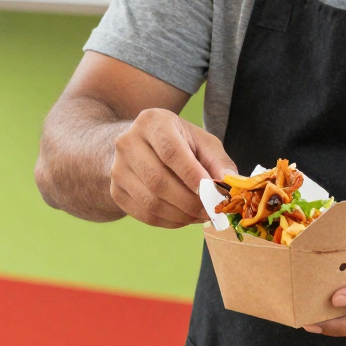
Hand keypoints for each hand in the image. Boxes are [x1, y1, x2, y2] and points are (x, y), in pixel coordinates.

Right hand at [109, 108, 235, 227]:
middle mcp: (128, 142)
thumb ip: (219, 163)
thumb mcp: (202, 143)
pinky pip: (144, 215)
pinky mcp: (116, 191)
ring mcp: (117, 168)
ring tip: (201, 216)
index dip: (192, 176)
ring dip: (182, 216)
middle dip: (190, 202)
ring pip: (151, 202)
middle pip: (158, 181)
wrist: (140, 147)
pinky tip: (184, 218)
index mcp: (152, 122)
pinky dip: (170, 222)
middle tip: (211, 212)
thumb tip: (230, 187)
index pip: (171, 151)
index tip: (212, 194)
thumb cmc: (179, 143)